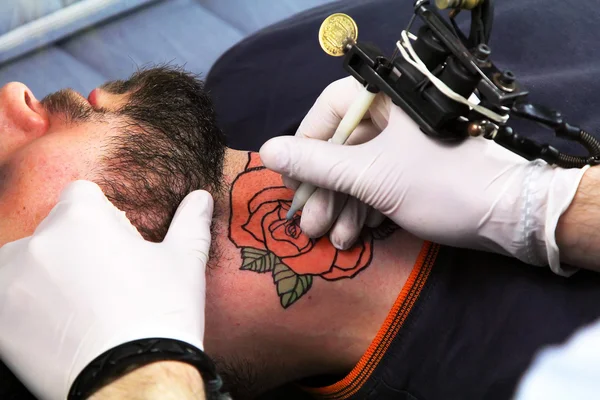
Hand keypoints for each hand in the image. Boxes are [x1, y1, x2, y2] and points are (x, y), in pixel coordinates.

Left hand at [0, 180, 213, 399]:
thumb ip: (190, 222)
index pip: (82, 195)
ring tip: (83, 310)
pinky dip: (29, 309)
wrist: (132, 380)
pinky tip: (61, 330)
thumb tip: (202, 198)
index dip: (103, 217)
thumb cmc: (161, 313)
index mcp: (81, 218)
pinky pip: (11, 300)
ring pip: (29, 263)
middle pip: (56, 230)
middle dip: (77, 247)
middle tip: (107, 284)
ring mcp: (11, 282)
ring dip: (48, 276)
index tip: (118, 245)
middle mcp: (38, 241)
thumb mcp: (184, 262)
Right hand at [260, 77, 587, 273]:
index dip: (306, 141)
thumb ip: (318, 163)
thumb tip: (267, 150)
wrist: (508, 218)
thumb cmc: (441, 184)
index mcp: (389, 100)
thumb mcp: (371, 175)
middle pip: (341, 146)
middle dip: (322, 188)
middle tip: (306, 222)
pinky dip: (361, 210)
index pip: (331, 107)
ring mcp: (403, 148)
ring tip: (326, 237)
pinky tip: (350, 236)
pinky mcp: (412, 174)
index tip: (293, 176)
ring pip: (356, 171)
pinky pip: (375, 186)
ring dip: (338, 206)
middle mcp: (394, 118)